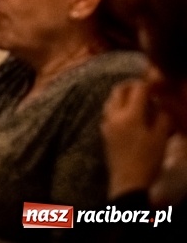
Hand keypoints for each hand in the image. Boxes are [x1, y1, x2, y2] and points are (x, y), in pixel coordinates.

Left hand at [101, 78, 172, 198]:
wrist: (128, 181)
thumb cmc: (148, 159)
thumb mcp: (161, 138)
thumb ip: (162, 117)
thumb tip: (161, 105)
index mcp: (130, 115)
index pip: (137, 90)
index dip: (147, 84)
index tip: (156, 85)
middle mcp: (114, 115)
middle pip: (118, 91)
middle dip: (131, 85)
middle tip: (144, 88)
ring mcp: (106, 124)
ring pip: (110, 100)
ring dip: (121, 95)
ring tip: (135, 100)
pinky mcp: (104, 132)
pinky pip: (108, 112)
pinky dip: (116, 107)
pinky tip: (126, 114)